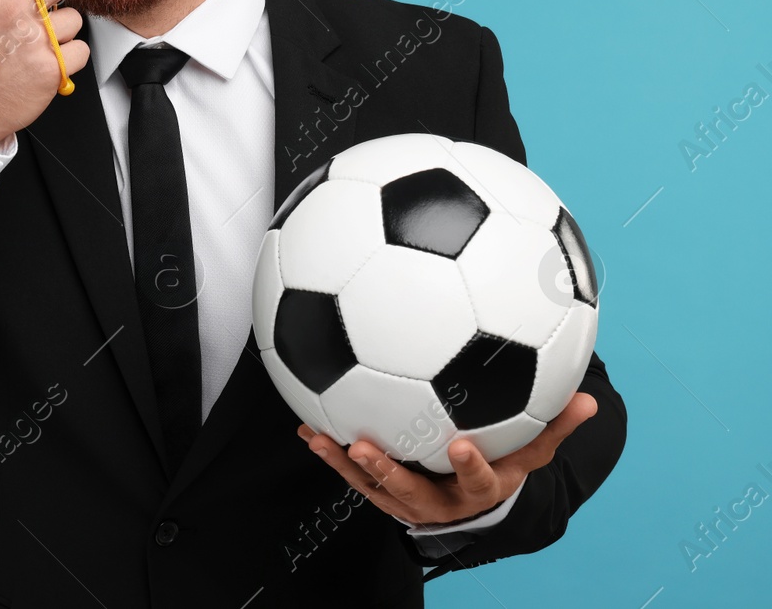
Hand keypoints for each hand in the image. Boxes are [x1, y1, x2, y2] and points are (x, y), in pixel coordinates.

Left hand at [297, 392, 597, 525]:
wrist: (472, 500)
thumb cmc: (502, 461)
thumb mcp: (530, 448)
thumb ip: (556, 425)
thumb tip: (588, 398)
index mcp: (480, 488)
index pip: (479, 481)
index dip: (470, 466)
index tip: (458, 444)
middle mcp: (440, 500)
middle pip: (412, 492)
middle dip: (388, 471)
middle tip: (363, 447)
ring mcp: (407, 499)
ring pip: (373, 487)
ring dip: (345, 464)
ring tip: (322, 438)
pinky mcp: (381, 491)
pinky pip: (353, 476)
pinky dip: (330, 453)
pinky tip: (308, 428)